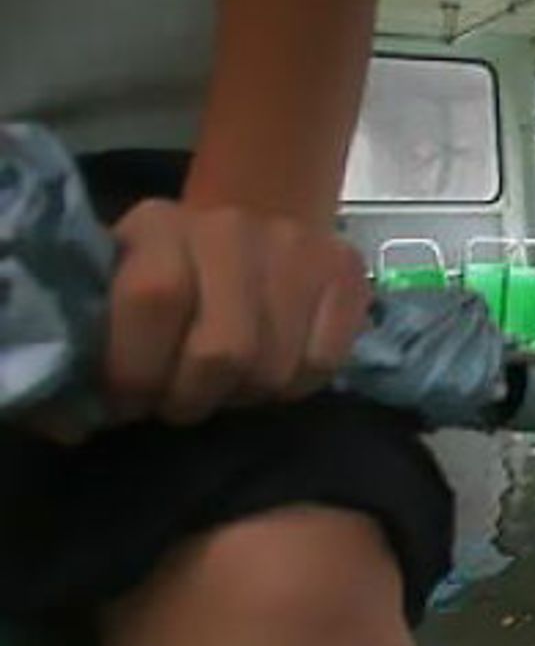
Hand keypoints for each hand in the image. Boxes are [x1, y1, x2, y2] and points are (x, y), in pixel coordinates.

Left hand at [104, 201, 370, 426]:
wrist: (251, 226)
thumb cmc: (170, 281)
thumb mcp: (117, 293)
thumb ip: (96, 341)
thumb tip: (76, 420)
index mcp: (160, 225)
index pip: (155, 298)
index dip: (140, 370)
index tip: (130, 403)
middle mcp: (233, 226)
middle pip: (225, 350)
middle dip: (197, 397)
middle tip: (185, 399)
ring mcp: (298, 246)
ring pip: (277, 368)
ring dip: (247, 395)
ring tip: (231, 383)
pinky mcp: (347, 271)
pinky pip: (324, 362)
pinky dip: (298, 384)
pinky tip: (276, 367)